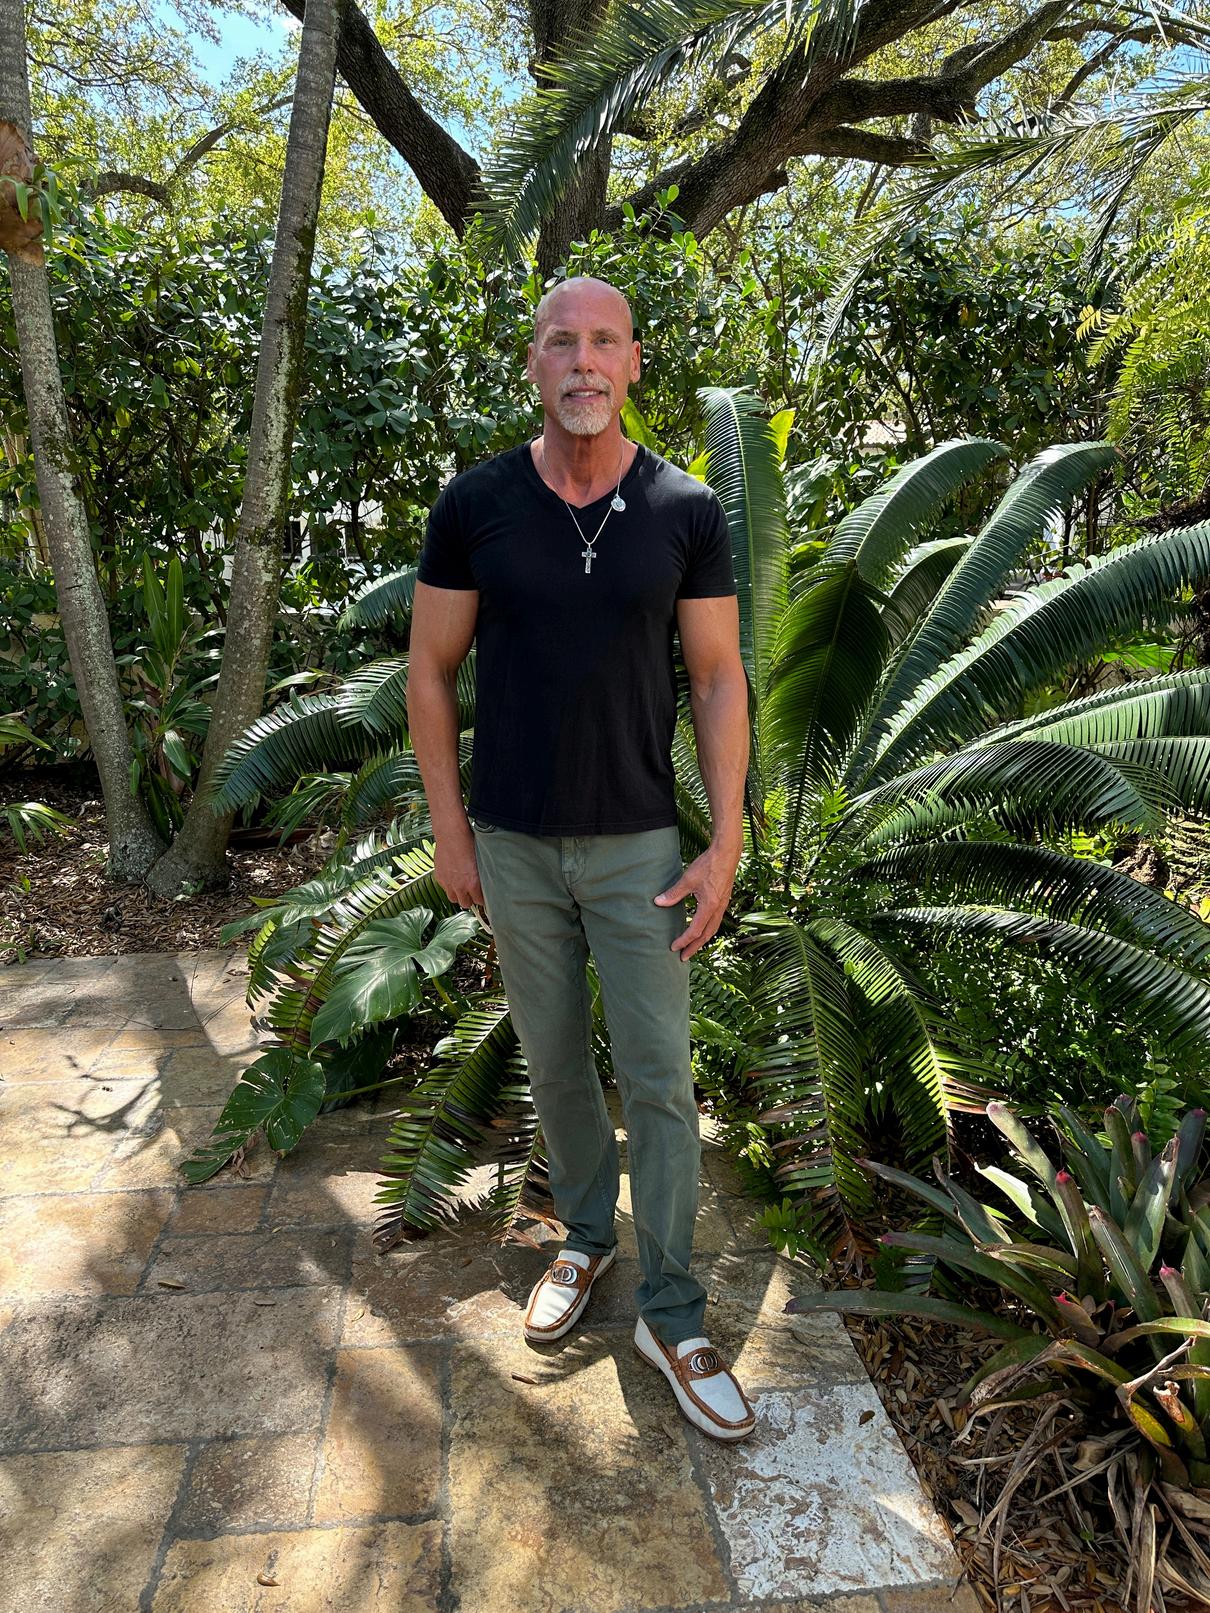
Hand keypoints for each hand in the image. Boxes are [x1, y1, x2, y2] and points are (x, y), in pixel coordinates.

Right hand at [433, 823, 484, 910]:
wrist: (451, 835)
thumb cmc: (468, 844)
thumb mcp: (481, 862)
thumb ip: (481, 876)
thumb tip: (484, 883)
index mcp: (473, 883)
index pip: (479, 901)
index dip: (482, 899)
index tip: (483, 896)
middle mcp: (459, 886)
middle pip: (465, 904)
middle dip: (470, 899)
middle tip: (472, 893)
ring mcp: (448, 882)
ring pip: (453, 899)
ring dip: (458, 895)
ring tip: (462, 887)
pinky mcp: (439, 877)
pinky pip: (444, 888)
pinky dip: (449, 886)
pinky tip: (453, 878)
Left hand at [653, 841, 740, 961]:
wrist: (727, 854)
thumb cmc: (708, 865)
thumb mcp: (688, 879)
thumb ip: (674, 893)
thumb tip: (658, 902)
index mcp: (709, 906)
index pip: (695, 930)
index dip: (684, 941)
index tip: (673, 947)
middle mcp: (718, 909)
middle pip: (706, 935)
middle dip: (694, 947)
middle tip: (684, 957)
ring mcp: (722, 905)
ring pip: (713, 928)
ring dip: (702, 939)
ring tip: (692, 947)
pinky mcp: (724, 899)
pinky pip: (716, 920)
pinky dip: (708, 929)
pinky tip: (701, 927)